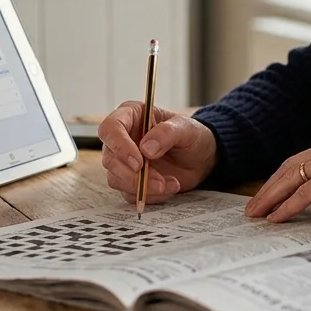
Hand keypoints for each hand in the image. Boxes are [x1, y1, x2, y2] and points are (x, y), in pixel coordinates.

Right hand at [97, 102, 217, 203]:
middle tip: (159, 181)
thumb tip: (146, 149)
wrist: (200, 158)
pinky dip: (149, 195)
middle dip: (133, 175)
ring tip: (171, 183)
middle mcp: (122, 138)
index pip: (110, 128)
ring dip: (143, 187)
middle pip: (110, 159)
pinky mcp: (130, 180)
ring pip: (116, 179)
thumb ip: (167, 133)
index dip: (119, 146)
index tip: (138, 162)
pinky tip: (169, 187)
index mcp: (131, 116)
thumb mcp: (186, 129)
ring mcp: (124, 161)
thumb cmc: (191, 136)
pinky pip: (129, 194)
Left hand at [244, 134, 310, 222]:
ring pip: (293, 178)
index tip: (266, 195)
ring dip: (272, 197)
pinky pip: (306, 193)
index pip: (300, 161)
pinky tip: (277, 218)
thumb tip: (310, 201)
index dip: (280, 179)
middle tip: (252, 207)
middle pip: (291, 167)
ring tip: (257, 214)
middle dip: (269, 188)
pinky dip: (289, 206)